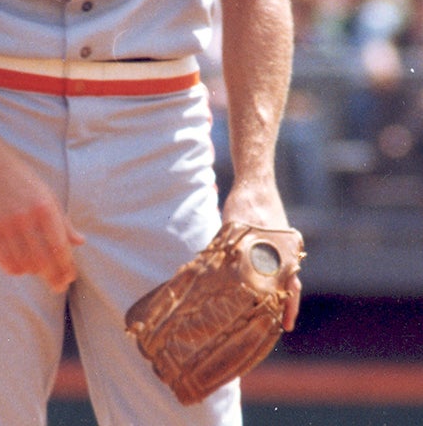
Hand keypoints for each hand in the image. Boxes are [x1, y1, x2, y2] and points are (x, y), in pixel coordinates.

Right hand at [0, 146, 84, 293]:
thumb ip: (63, 221)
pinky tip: (20, 268)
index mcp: (45, 207)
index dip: (66, 267)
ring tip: (39, 272)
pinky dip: (14, 269)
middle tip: (58, 286)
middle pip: (43, 260)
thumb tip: (80, 242)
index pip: (60, 247)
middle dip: (54, 277)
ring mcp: (6, 224)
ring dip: (34, 272)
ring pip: (24, 263)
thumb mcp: (47, 195)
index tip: (70, 278)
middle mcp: (26, 217)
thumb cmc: (22, 180)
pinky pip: (3, 260)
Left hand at [221, 178, 302, 331]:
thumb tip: (218, 279)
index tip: (286, 326)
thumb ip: (234, 255)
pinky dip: (274, 275)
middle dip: (285, 306)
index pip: (290, 288)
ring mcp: (285, 245)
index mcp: (283, 252)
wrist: (255, 182)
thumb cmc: (244, 206)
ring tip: (270, 313)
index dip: (287, 308)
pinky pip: (280, 262)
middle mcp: (288, 251)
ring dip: (280, 291)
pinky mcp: (279, 239)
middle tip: (279, 327)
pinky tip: (263, 285)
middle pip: (291, 285)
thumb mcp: (235, 232)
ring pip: (286, 275)